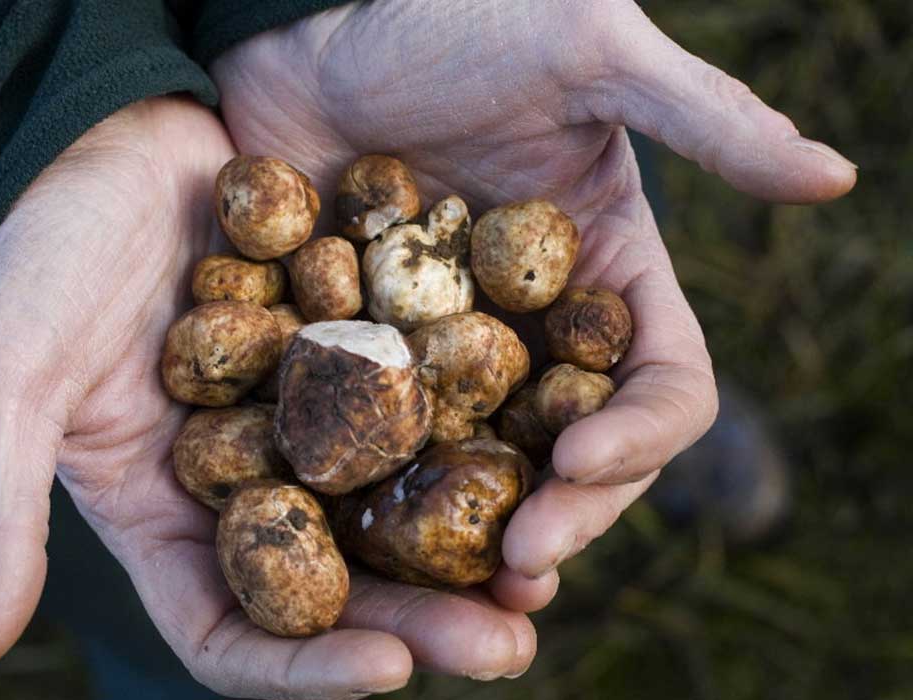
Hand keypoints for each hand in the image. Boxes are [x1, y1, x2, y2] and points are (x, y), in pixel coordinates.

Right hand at [0, 96, 534, 699]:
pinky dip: (467, 432)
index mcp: (162, 517)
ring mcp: (301, 420)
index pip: (231, 631)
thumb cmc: (36, 256)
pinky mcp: (346, 354)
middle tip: (510, 644)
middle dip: (420, 623)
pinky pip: (416, 407)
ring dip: (464, 547)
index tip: (386, 669)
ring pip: (392, 508)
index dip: (304, 667)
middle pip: (338, 586)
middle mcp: (242, 485)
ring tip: (541, 571)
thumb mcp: (3, 376)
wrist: (99, 141)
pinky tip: (538, 445)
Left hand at [211, 0, 854, 608]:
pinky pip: (382, 434)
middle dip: (563, 513)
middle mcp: (534, 323)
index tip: (583, 460)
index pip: (660, 380)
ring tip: (457, 593)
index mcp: (606, 268)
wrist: (313, 17)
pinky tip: (361, 530)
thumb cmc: (456, 15)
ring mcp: (446, 344)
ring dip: (479, 534)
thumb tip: (836, 179)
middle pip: (575, 450)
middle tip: (517, 570)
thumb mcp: (588, 50)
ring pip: (484, 465)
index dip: (640, 433)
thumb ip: (704, 119)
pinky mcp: (363, 347)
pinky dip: (384, 485)